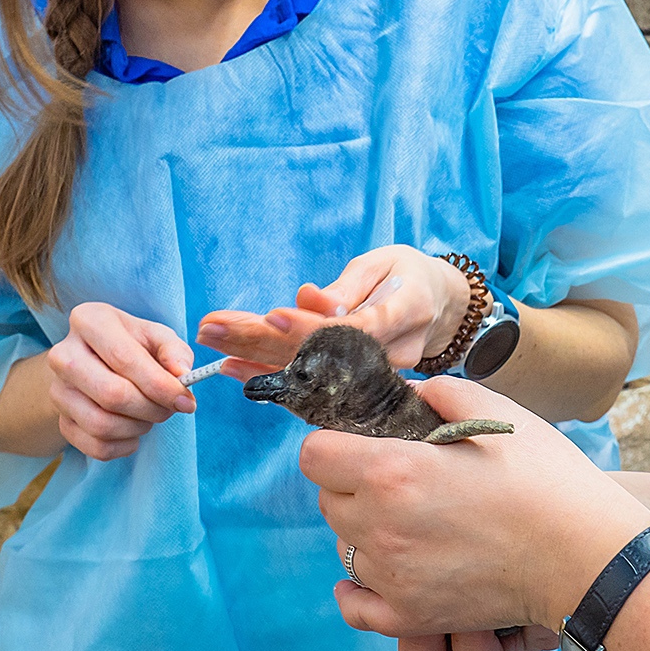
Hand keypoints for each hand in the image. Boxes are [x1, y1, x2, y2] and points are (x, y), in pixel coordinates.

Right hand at [46, 302, 196, 459]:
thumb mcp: (155, 337)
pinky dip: (124, 446)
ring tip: (149, 416)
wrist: (94, 363)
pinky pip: (96, 446)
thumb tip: (182, 374)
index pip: (125, 359)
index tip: (185, 401)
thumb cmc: (131, 346)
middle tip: (169, 409)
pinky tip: (133, 431)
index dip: (160, 385)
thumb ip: (174, 351)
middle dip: (151, 409)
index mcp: (89, 321)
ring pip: (102, 425)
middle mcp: (64, 355)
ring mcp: (58, 391)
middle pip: (112, 395)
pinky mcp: (61, 421)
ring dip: (138, 428)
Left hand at [196, 245, 473, 376]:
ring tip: (212, 346)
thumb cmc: (405, 274)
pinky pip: (310, 385)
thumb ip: (347, 287)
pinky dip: (269, 374)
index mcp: (405, 314)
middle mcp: (390, 355)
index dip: (310, 326)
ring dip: (254, 361)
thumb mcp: (381, 263)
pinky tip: (234, 366)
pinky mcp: (359, 387)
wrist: (437, 305)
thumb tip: (311, 301)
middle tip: (211, 328)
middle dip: (260, 341)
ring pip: (309, 374)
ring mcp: (376, 377)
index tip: (270, 316)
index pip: (351, 327)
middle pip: (319, 354)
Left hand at [307, 374, 649, 636]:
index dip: (335, 444)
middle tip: (400, 481)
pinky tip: (377, 570)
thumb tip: (407, 393)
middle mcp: (380, 526)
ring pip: (345, 549)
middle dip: (352, 486)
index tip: (361, 445)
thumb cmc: (546, 479)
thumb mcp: (496, 411)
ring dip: (365, 532)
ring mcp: (393, 577)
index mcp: (392, 471)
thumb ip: (437, 393)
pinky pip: (355, 607)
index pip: (314, 455)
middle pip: (327, 501)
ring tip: (412, 522)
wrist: (586, 555)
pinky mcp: (411, 616)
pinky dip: (358, 591)